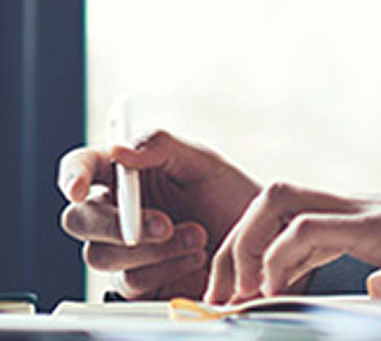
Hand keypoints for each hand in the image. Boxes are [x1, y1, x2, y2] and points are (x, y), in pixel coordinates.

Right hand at [58, 130, 259, 299]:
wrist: (259, 242)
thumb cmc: (230, 196)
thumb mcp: (203, 163)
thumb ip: (161, 147)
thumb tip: (119, 150)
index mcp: (127, 174)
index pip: (83, 167)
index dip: (72, 175)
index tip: (79, 188)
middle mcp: (117, 212)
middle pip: (78, 219)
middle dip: (113, 224)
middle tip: (162, 224)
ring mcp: (123, 250)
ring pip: (101, 255)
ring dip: (151, 248)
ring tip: (197, 235)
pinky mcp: (137, 282)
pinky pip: (129, 282)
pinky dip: (164, 268)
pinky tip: (194, 256)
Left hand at [205, 183, 380, 305]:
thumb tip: (375, 285)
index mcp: (368, 220)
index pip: (288, 217)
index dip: (250, 256)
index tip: (237, 304)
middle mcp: (361, 207)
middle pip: (270, 197)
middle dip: (230, 249)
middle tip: (221, 303)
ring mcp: (371, 212)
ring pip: (277, 199)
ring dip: (244, 248)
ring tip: (243, 296)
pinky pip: (309, 229)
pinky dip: (279, 257)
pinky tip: (277, 290)